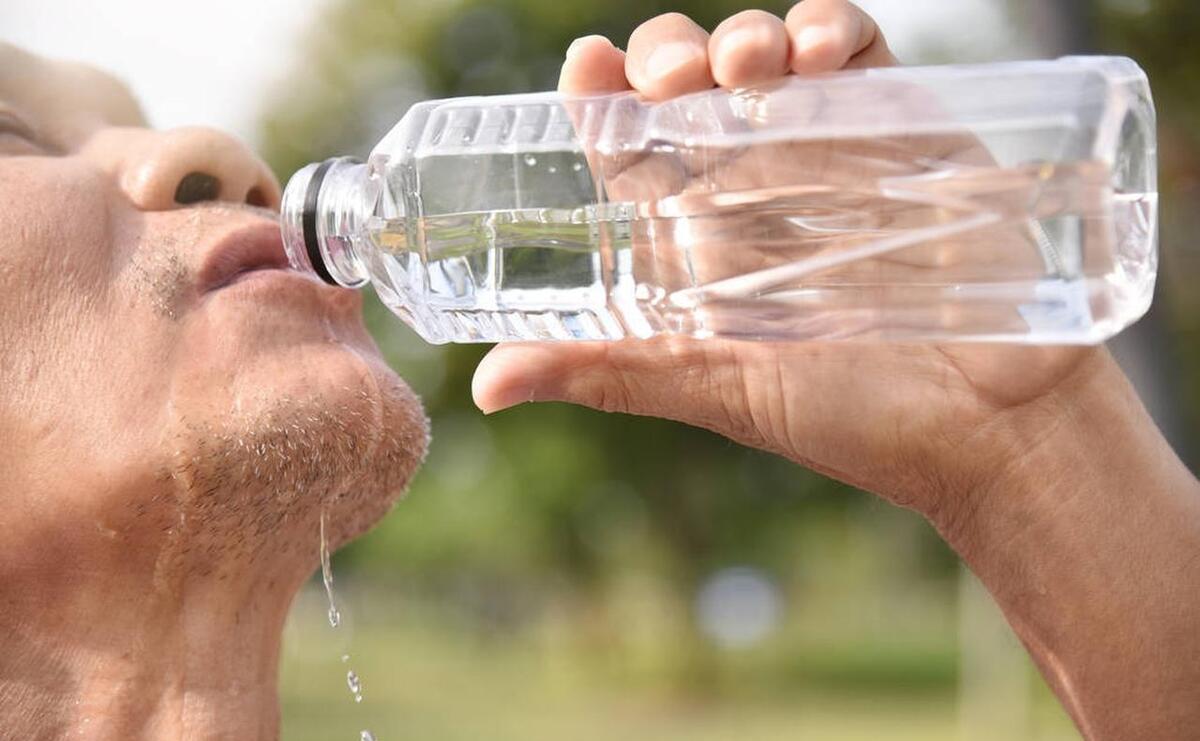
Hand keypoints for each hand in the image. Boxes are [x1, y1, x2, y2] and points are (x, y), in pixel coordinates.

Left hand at [471, 1, 1099, 534]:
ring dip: (743, 38)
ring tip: (745, 65)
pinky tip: (819, 49)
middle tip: (669, 76)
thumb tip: (485, 386)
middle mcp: (754, 189)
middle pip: (686, 89)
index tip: (588, 65)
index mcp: (699, 241)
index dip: (602, 98)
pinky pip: (860, 53)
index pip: (631, 148)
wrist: (990, 428)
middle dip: (667, 57)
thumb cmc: (853, 419)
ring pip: (763, 58)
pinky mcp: (905, 130)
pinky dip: (834, 29)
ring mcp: (829, 155)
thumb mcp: (714, 388)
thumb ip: (609, 371)